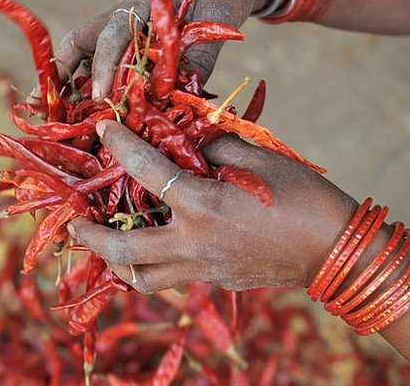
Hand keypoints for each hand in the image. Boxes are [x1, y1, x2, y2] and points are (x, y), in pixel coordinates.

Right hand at [53, 0, 277, 100]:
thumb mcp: (218, 22)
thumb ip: (199, 58)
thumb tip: (179, 98)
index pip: (114, 33)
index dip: (106, 66)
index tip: (101, 97)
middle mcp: (127, 8)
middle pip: (84, 38)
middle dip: (64, 72)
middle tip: (45, 106)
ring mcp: (128, 20)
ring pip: (91, 50)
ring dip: (75, 79)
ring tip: (58, 114)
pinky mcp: (136, 34)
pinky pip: (109, 58)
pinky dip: (97, 79)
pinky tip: (90, 106)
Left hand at [67, 120, 356, 293]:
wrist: (336, 250)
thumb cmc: (303, 196)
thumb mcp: (258, 158)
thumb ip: (214, 146)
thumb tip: (186, 139)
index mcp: (203, 207)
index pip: (147, 172)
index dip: (121, 145)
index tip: (105, 127)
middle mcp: (193, 245)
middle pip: (123, 250)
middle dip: (89, 235)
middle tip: (73, 220)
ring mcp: (203, 270)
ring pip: (141, 278)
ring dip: (115, 260)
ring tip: (104, 240)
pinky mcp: (215, 282)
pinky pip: (169, 279)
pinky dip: (149, 265)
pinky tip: (150, 245)